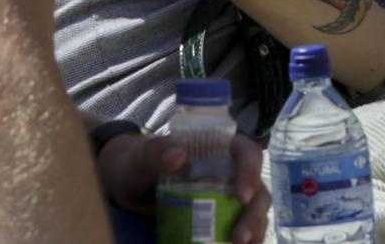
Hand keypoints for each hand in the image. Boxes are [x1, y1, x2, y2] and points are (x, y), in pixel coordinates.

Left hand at [98, 130, 269, 243]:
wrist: (128, 186)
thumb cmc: (139, 162)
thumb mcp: (143, 156)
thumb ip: (156, 152)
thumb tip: (178, 155)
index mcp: (220, 149)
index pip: (248, 153)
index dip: (251, 172)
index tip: (242, 196)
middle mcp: (231, 172)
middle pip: (257, 190)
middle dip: (253, 215)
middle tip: (239, 238)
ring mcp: (227, 197)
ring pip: (253, 213)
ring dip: (253, 231)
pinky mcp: (219, 218)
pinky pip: (239, 229)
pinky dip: (245, 241)